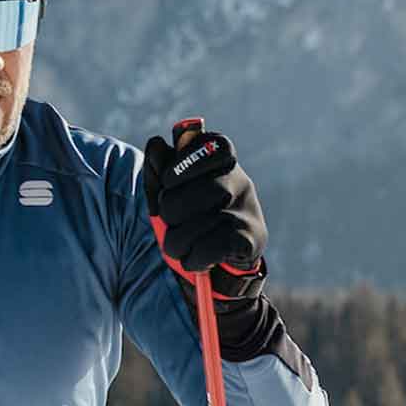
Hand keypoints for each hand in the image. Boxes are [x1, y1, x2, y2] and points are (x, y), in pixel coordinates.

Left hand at [143, 128, 267, 299]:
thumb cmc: (192, 218)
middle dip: (168, 213)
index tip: (171, 183)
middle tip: (173, 221)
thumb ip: (158, 168)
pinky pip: (208, 248)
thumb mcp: (171, 192)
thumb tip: (156, 143)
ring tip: (181, 246)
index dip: (173, 172)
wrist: (225, 262)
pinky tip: (198, 258)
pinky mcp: (250, 237)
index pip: (193, 149)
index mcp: (222, 158)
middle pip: (183, 193)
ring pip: (195, 224)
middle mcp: (239, 179)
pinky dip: (194, 259)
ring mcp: (246, 208)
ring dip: (176, 242)